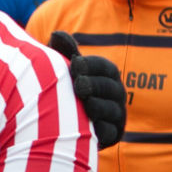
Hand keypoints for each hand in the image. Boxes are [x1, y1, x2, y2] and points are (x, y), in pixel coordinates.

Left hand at [47, 32, 124, 148]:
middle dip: (95, 84)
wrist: (58, 127)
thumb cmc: (61, 91)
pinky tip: (87, 127)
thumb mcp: (63, 71)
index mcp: (106, 77)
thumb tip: (56, 34)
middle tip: (78, 83)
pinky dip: (99, 129)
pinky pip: (109, 132)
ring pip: (112, 110)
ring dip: (98, 106)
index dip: (92, 65)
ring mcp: (115, 116)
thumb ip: (64, 53)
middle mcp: (115, 95)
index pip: (106, 68)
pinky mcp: (111, 136)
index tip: (75, 63)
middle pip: (112, 88)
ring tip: (84, 102)